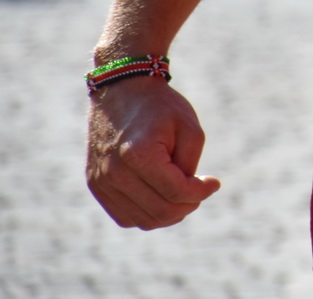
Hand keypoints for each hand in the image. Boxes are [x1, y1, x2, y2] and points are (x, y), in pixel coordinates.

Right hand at [87, 77, 221, 228]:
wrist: (121, 92)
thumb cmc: (160, 107)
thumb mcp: (189, 128)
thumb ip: (190, 165)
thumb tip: (188, 196)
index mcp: (138, 155)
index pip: (177, 192)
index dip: (202, 192)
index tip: (215, 182)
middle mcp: (114, 173)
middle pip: (160, 212)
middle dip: (188, 206)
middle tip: (200, 191)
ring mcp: (101, 182)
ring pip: (143, 221)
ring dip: (170, 214)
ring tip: (184, 194)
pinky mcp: (96, 186)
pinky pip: (126, 217)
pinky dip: (149, 214)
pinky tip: (163, 197)